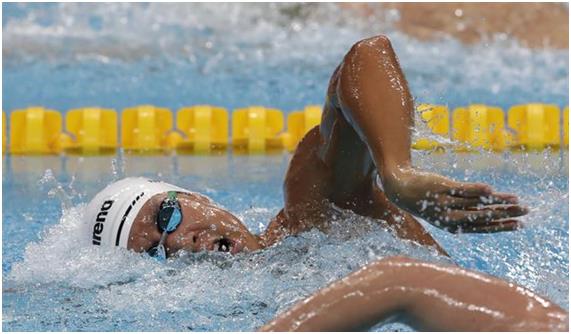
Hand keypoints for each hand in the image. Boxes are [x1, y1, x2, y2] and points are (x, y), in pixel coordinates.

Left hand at [381, 168, 528, 232]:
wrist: (400, 187)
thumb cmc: (425, 199)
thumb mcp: (444, 209)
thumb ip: (464, 210)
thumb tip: (489, 209)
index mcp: (451, 226)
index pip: (481, 228)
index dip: (500, 226)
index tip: (519, 225)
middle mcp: (449, 217)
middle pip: (482, 217)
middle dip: (505, 215)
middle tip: (525, 212)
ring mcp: (445, 203)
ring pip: (475, 204)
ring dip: (497, 202)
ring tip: (515, 199)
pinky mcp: (440, 188)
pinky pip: (461, 190)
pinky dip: (476, 190)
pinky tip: (491, 190)